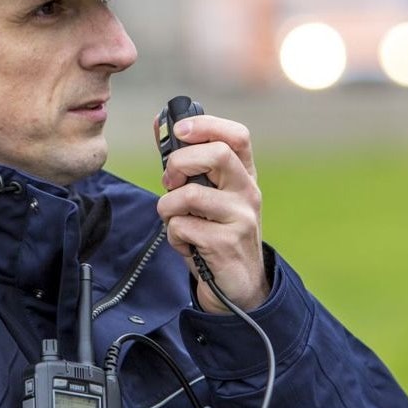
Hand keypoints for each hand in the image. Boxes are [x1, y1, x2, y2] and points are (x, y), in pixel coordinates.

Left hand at [155, 114, 267, 312]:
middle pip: (217, 154)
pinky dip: (173, 235)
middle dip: (179, 163)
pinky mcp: (226, 242)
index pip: (237, 135)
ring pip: (190, 195)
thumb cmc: (214, 231)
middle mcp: (247, 191)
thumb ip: (185, 162)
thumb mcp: (205, 193)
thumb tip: (160, 123)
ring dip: (168, 208)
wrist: (237, 284)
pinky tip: (186, 244)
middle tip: (169, 181)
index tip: (179, 130)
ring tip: (175, 220)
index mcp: (243, 174)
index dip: (206, 124)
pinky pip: (182, 227)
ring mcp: (241, 217)